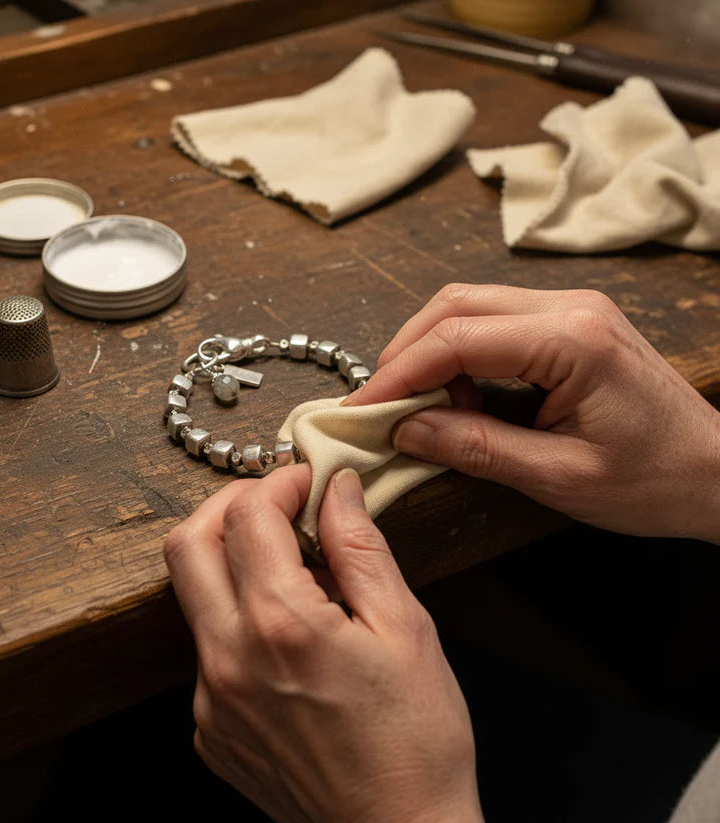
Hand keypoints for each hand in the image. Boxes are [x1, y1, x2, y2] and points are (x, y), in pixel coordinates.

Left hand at [164, 464, 482, 822]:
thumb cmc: (415, 740)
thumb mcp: (404, 628)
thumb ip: (360, 546)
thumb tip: (338, 488)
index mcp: (280, 626)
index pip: (247, 516)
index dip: (278, 482)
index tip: (308, 480)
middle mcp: (227, 661)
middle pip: (188, 544)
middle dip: (229, 506)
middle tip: (277, 505)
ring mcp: (210, 700)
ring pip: (196, 596)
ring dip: (236, 563)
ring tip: (299, 577)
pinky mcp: (210, 729)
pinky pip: (209, 648)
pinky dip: (241, 620)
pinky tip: (291, 639)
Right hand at [346, 283, 719, 543]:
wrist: (718, 474)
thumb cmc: (655, 481)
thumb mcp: (559, 477)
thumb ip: (477, 448)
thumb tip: (405, 431)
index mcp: (573, 339)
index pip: (457, 338)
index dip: (398, 373)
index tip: (363, 409)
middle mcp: (571, 307)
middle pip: (456, 305)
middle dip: (405, 353)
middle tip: (377, 405)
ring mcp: (571, 309)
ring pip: (469, 307)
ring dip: (429, 353)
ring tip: (417, 408)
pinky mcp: (569, 324)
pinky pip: (493, 323)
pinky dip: (458, 355)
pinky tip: (457, 397)